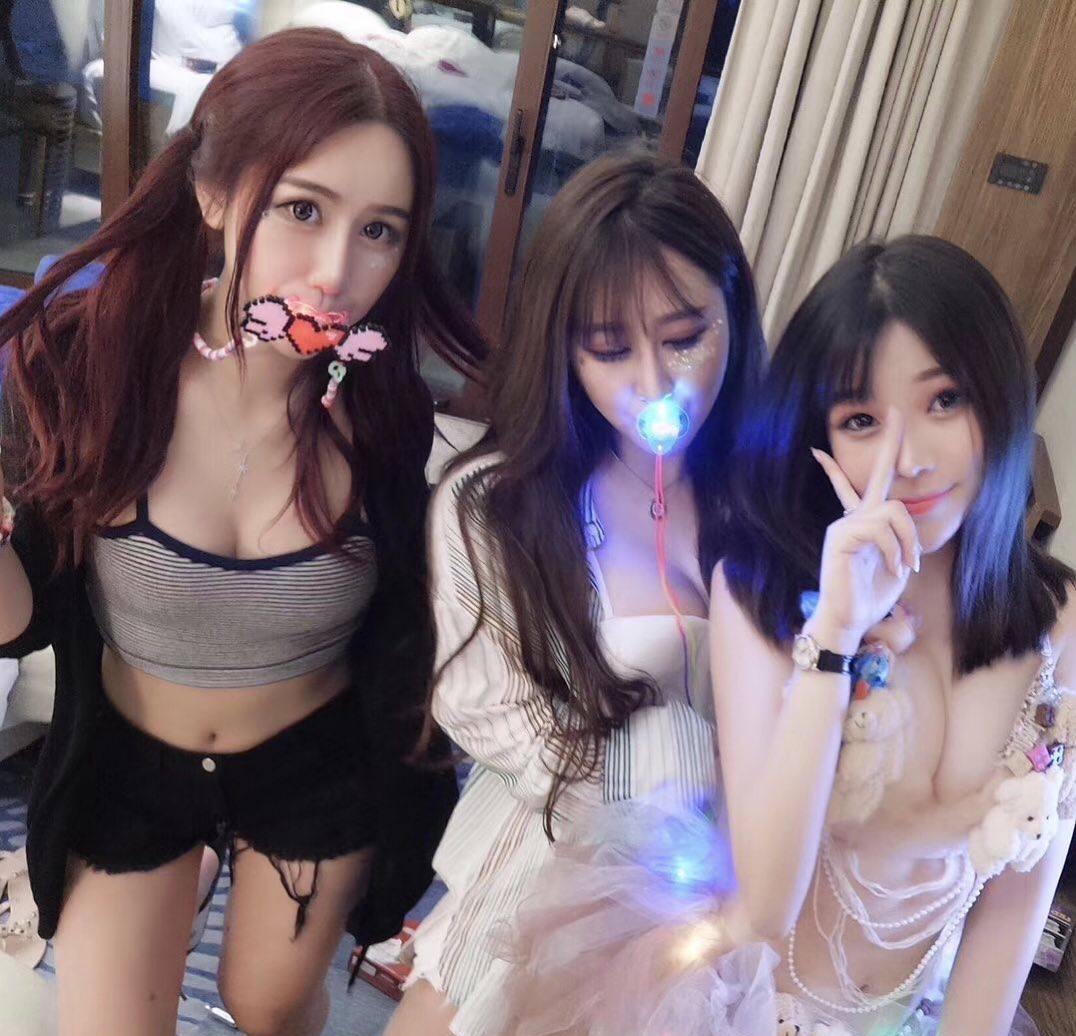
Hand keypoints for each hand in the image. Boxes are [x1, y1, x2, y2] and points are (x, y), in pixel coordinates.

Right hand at [808, 408, 919, 650]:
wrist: (849, 620)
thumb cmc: (870, 596)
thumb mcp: (896, 563)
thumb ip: (901, 538)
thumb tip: (905, 518)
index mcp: (865, 523)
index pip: (865, 484)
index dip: (872, 457)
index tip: (870, 428)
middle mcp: (851, 517)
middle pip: (880, 478)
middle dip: (889, 443)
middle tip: (896, 411)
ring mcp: (843, 525)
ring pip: (892, 511)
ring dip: (907, 542)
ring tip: (906, 565)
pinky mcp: (841, 537)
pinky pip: (880, 529)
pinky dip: (894, 551)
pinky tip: (892, 569)